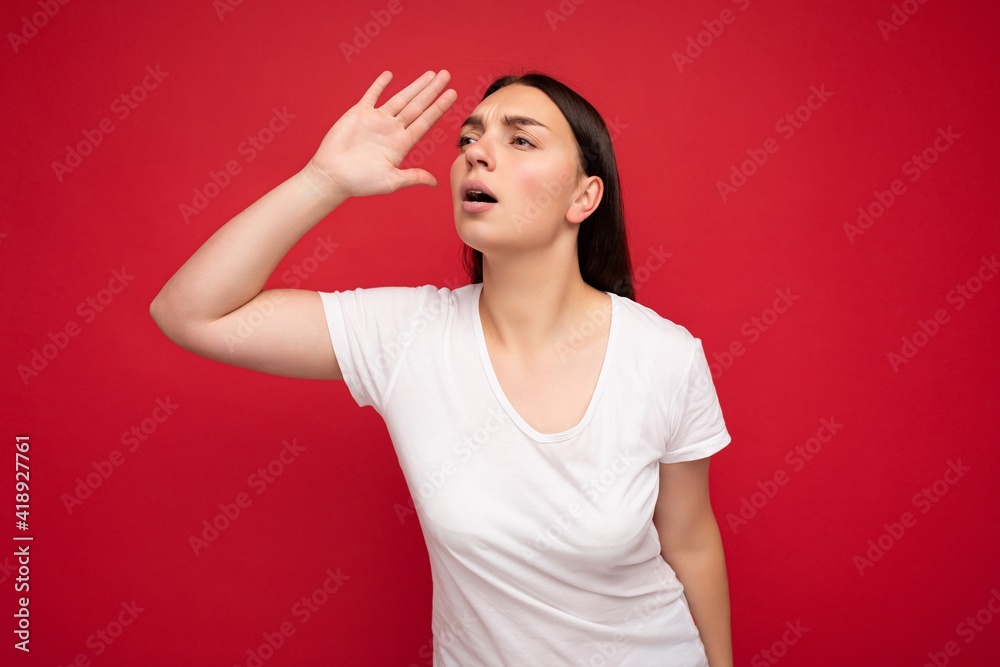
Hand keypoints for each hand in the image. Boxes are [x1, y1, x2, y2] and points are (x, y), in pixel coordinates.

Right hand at [303, 69, 456, 199]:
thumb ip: (413, 177)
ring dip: (415, 86)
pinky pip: (371, 95)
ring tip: (430, 74)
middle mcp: (392, 129)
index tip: (452, 94)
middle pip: (417, 106)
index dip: (439, 107)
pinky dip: (380, 85)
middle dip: (432, 90)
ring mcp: (376, 120)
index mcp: (402, 144)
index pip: (425, 121)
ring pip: (400, 98)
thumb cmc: (360, 182)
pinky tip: (389, 75)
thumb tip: (434, 182)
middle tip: (447, 75)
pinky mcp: (359, 114)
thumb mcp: (391, 181)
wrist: (332, 176)